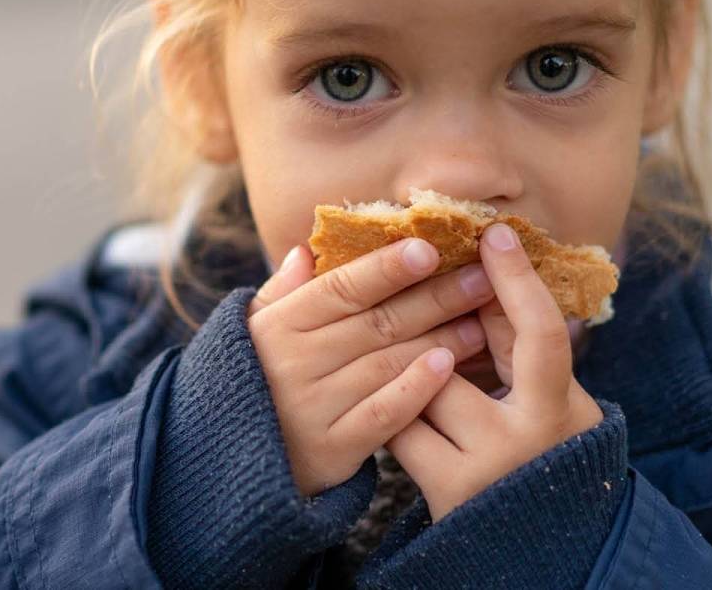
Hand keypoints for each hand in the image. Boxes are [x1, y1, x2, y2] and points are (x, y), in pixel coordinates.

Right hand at [247, 238, 495, 496]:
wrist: (229, 464)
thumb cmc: (252, 382)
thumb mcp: (253, 332)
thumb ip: (281, 293)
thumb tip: (306, 251)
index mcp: (278, 325)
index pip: (340, 288)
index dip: (386, 268)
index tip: (429, 248)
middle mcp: (294, 363)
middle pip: (376, 322)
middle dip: (435, 297)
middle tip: (482, 277)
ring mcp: (313, 407)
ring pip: (387, 364)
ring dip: (440, 339)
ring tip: (480, 320)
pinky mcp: (331, 449)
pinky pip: (382, 415)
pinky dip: (416, 389)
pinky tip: (448, 366)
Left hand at [385, 223, 605, 520]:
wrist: (529, 546)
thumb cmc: (536, 457)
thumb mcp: (545, 402)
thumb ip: (516, 348)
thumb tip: (480, 276)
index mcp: (565, 408)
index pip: (543, 333)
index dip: (518, 281)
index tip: (493, 234)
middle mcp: (530, 436)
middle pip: (460, 360)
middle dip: (436, 342)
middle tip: (417, 327)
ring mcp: (487, 466)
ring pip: (423, 391)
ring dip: (409, 381)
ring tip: (411, 386)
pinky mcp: (448, 490)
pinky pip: (401, 429)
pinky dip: (395, 416)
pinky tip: (389, 416)